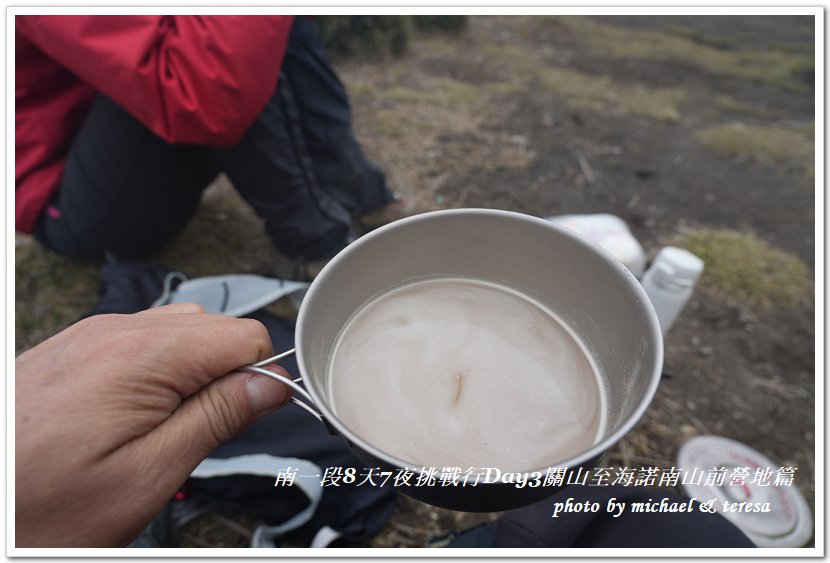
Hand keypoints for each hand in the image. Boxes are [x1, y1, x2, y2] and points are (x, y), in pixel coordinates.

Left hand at [15, 303, 290, 546]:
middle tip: (197, 430)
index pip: (244, 335)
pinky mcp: (75, 347)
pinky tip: (136, 412)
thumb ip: (218, 416)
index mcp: (142, 356)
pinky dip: (158, 368)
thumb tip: (272, 382)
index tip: (247, 414)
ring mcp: (90, 334)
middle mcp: (115, 331)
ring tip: (165, 425)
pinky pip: (142, 339)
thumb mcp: (149, 473)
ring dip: (192, 370)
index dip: (260, 375)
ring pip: (181, 329)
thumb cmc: (44, 506)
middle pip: (215, 327)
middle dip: (226, 373)